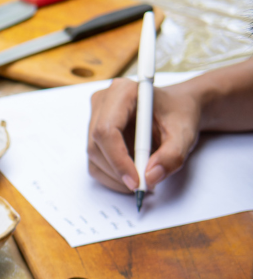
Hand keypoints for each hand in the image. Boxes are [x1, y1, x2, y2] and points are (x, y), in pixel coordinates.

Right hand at [87, 78, 202, 193]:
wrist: (177, 109)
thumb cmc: (180, 114)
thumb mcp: (185, 133)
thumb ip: (172, 155)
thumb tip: (150, 177)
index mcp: (123, 92)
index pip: (106, 131)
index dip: (118, 159)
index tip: (136, 181)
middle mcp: (102, 102)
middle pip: (97, 146)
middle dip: (118, 172)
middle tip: (143, 186)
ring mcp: (94, 117)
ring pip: (94, 157)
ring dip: (116, 176)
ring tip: (143, 179)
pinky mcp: (92, 134)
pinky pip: (94, 162)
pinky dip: (112, 176)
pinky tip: (133, 174)